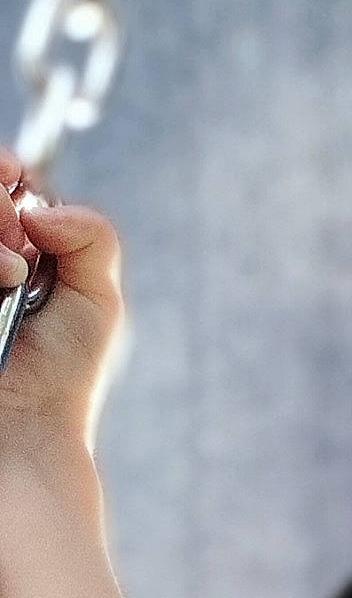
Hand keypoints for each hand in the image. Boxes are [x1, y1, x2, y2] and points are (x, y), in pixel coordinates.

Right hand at [0, 144, 126, 451]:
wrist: (30, 431)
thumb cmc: (63, 373)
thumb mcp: (97, 297)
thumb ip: (90, 235)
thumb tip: (36, 206)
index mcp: (8, 246)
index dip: (0, 166)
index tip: (12, 175)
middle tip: (18, 232)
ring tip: (12, 276)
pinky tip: (0, 286)